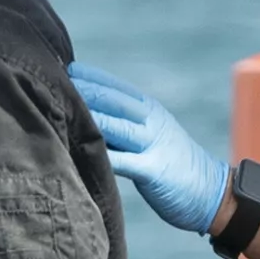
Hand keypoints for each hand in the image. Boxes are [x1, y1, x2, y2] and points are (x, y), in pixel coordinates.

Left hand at [71, 63, 230, 236]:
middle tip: (46, 80)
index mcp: (149, 109)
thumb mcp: (150, 134)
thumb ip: (123, 122)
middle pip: (111, 100)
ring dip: (86, 115)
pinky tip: (76, 150)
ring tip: (56, 108)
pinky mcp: (154, 170)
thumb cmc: (171, 164)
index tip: (57, 66)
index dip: (87, 76)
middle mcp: (151, 121)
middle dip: (80, 90)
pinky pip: (122, 161)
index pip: (114, 85)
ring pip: (114, 125)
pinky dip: (100, 155)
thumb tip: (84, 112)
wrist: (213, 192)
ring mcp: (153, 144)